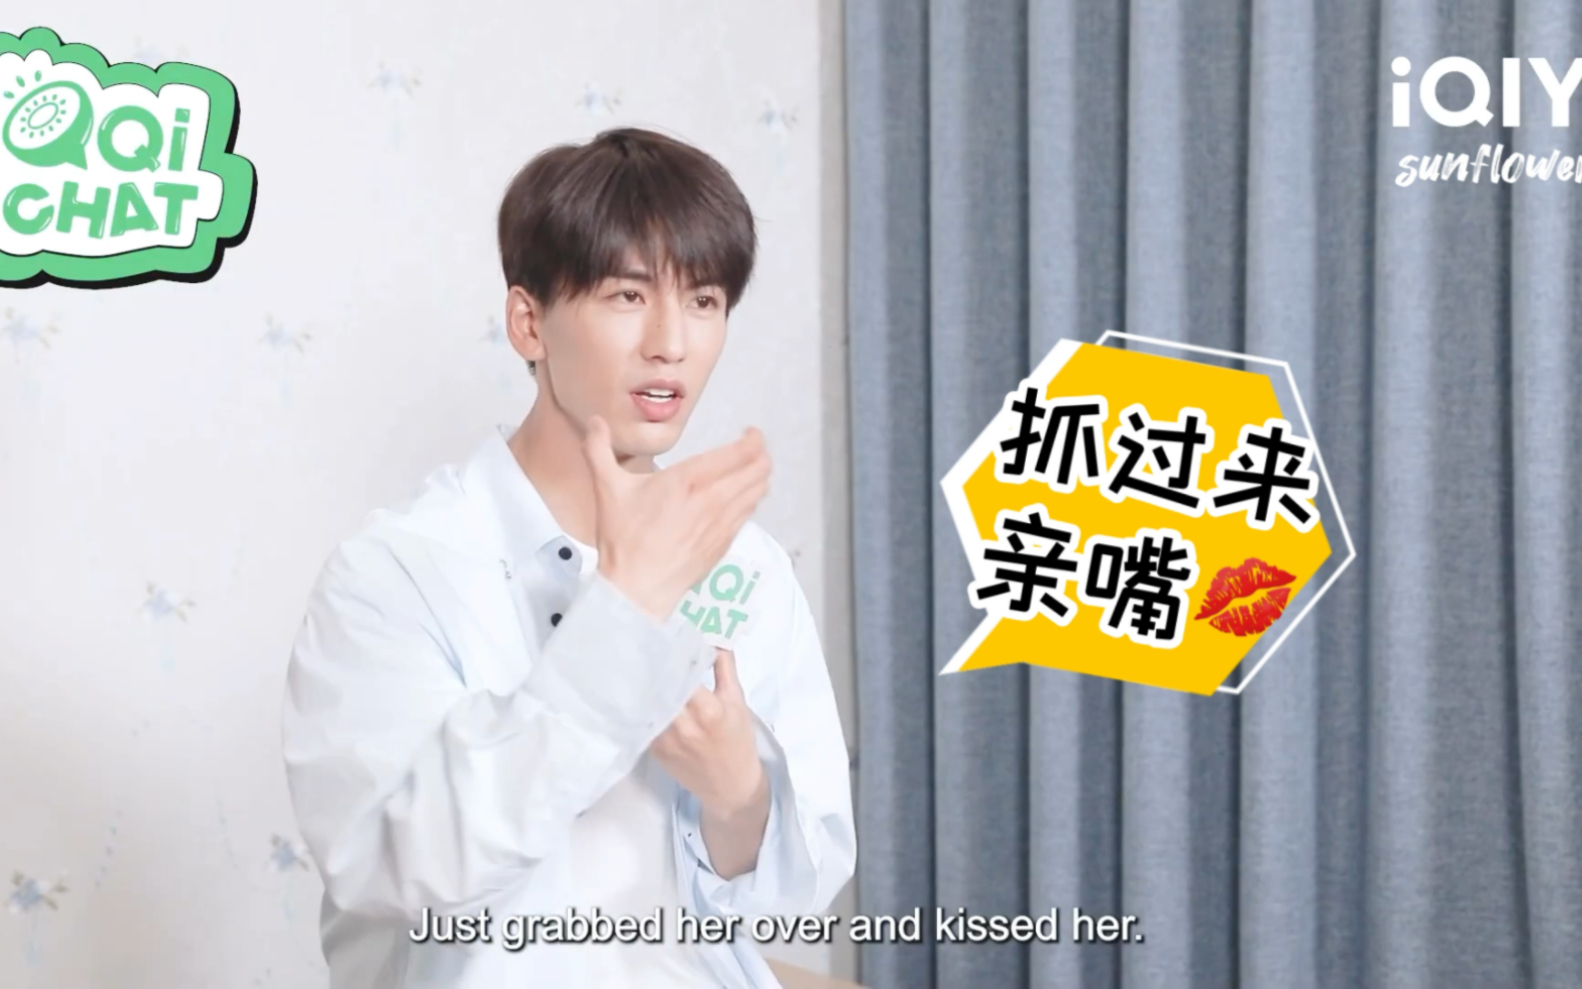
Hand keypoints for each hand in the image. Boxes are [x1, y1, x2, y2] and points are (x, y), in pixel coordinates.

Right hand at [582, 416, 770, 619]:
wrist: (637, 589)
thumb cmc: (624, 539)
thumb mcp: (607, 489)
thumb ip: (598, 450)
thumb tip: (595, 421)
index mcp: (688, 480)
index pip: (738, 453)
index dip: (753, 439)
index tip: (750, 432)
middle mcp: (713, 499)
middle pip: (758, 470)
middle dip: (761, 454)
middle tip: (753, 448)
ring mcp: (722, 523)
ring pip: (758, 491)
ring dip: (759, 476)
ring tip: (752, 468)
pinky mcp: (724, 543)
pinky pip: (749, 514)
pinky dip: (751, 500)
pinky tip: (741, 498)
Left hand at [651, 650, 769, 878]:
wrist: (730, 787)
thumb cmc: (738, 743)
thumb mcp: (737, 702)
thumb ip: (725, 668)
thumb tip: (716, 637)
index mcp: (708, 710)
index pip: (681, 671)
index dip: (671, 650)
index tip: (664, 629)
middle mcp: (683, 725)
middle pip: (659, 683)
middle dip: (652, 661)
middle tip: (643, 636)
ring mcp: (665, 739)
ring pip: (647, 701)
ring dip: (643, 680)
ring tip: (636, 657)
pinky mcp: (654, 750)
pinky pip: (644, 719)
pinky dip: (641, 702)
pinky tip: (638, 687)